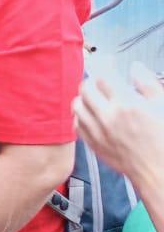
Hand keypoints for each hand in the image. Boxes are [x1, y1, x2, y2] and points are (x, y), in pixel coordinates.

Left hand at [74, 62, 163, 187]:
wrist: (158, 169)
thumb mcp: (163, 105)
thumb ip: (148, 84)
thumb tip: (135, 67)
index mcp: (127, 105)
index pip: (103, 76)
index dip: (104, 65)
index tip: (108, 62)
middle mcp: (108, 117)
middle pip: (85, 89)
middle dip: (92, 80)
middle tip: (101, 80)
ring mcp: (98, 132)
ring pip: (77, 106)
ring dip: (84, 97)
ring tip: (95, 96)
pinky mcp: (93, 144)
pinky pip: (76, 124)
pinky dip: (80, 115)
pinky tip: (90, 114)